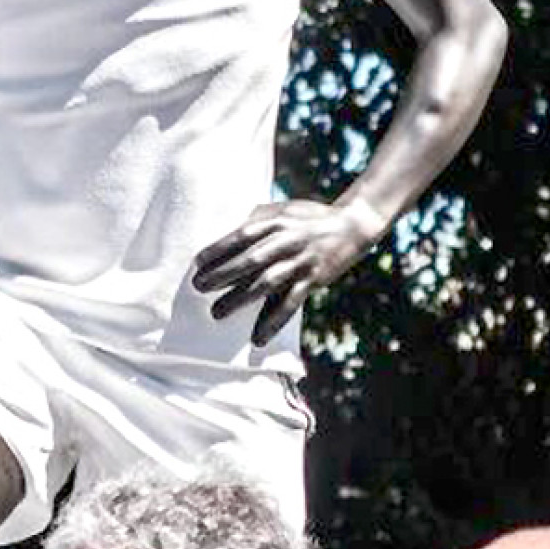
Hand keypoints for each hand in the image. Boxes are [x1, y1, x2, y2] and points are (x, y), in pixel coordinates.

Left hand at [190, 199, 378, 344]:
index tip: (197, 263)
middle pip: (249, 260)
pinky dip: (272, 322)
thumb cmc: (311, 217)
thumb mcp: (284, 210)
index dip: (217, 249)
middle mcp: (286, 240)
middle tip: (198, 288)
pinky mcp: (313, 280)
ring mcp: (300, 262)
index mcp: (276, 222)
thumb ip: (258, 219)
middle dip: (221, 275)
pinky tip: (257, 338)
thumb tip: (228, 230)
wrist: (352, 225)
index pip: (240, 236)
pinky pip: (290, 304)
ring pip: (265, 283)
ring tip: (216, 312)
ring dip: (239, 300)